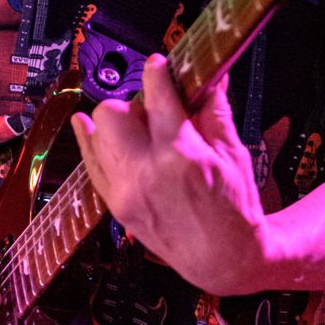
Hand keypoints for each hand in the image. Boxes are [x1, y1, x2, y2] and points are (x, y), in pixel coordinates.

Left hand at [71, 54, 266, 293]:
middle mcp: (146, 172)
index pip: (156, 95)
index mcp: (182, 155)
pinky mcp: (114, 205)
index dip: (157, 72)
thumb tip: (211, 74)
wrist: (223, 259)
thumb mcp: (233, 154)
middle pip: (113, 111)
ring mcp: (124, 191)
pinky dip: (90, 142)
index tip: (160, 64)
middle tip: (154, 112)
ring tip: (139, 130)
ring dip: (116, 124)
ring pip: (97, 132)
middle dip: (133, 104)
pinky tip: (89, 127)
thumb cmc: (235, 209)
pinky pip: (89, 162)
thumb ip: (215, 110)